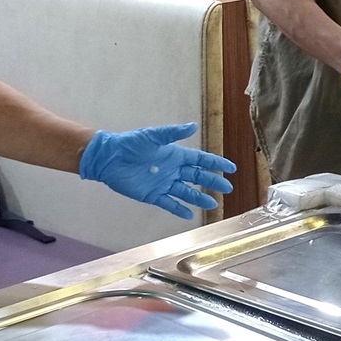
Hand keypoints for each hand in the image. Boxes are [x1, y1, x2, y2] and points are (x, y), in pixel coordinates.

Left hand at [79, 123, 235, 218]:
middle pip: (197, 177)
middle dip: (212, 182)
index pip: (200, 160)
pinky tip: (190, 214)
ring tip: (213, 204)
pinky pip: (169, 203)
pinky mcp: (153, 195)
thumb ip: (173, 133)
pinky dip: (179, 209)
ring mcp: (164, 184)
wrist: (110, 158)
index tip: (231, 168)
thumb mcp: (153, 136)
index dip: (215, 164)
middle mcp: (172, 170)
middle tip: (227, 188)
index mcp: (175, 155)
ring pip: (186, 192)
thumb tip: (193, 126)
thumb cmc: (130, 144)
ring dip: (199, 198)